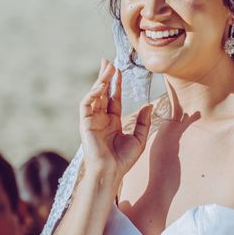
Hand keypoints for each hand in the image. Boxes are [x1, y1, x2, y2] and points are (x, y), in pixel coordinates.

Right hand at [79, 59, 151, 181]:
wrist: (111, 173)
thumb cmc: (123, 160)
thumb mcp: (139, 139)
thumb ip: (143, 121)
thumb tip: (148, 104)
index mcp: (112, 121)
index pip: (114, 98)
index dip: (116, 84)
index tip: (119, 70)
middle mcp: (101, 119)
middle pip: (102, 92)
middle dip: (104, 77)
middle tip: (108, 61)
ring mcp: (92, 120)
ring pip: (94, 95)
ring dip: (99, 81)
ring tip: (107, 68)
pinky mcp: (85, 124)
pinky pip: (86, 105)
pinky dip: (92, 94)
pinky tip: (100, 85)